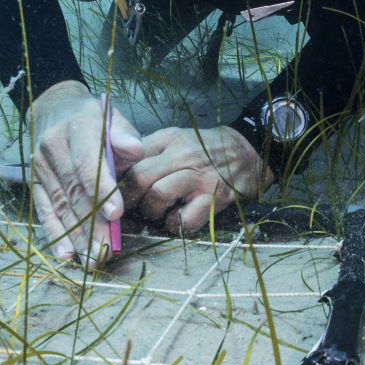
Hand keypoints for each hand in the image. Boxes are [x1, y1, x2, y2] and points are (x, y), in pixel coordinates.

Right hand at [26, 81, 145, 265]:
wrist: (52, 110)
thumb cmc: (92, 118)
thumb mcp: (111, 116)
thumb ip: (124, 134)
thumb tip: (136, 150)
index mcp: (77, 128)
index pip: (88, 163)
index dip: (101, 190)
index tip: (116, 214)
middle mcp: (53, 148)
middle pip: (74, 192)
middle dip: (91, 225)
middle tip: (106, 251)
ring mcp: (40, 167)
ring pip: (60, 206)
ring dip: (76, 236)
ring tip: (92, 260)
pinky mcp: (34, 182)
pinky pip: (44, 210)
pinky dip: (55, 234)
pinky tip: (66, 254)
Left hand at [119, 126, 271, 233]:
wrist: (250, 152)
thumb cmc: (206, 149)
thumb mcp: (177, 139)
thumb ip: (149, 151)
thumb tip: (117, 173)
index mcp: (169, 139)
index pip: (130, 156)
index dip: (116, 177)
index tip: (113, 190)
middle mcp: (183, 155)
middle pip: (139, 177)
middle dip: (129, 199)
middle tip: (129, 208)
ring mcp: (200, 177)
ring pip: (158, 195)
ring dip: (150, 212)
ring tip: (155, 214)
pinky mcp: (215, 198)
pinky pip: (184, 219)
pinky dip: (174, 226)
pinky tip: (176, 221)